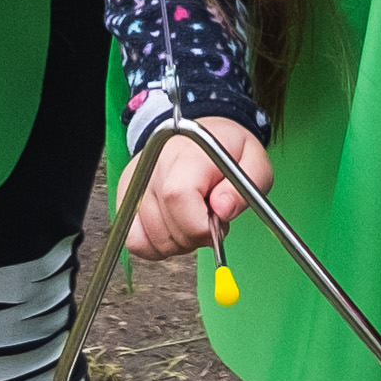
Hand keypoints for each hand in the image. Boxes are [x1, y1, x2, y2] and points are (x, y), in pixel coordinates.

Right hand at [126, 121, 272, 257]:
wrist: (206, 134)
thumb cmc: (230, 152)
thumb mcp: (255, 164)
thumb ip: (243, 189)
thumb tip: (222, 209)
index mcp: (187, 153)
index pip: (177, 196)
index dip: (199, 224)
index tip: (218, 225)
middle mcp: (154, 163)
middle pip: (165, 223)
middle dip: (194, 237)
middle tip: (211, 222)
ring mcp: (137, 179)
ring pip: (151, 237)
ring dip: (177, 243)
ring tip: (193, 221)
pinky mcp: (126, 194)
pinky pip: (134, 239)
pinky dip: (156, 246)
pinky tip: (174, 231)